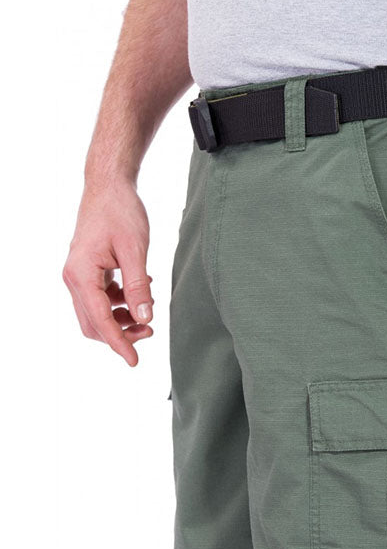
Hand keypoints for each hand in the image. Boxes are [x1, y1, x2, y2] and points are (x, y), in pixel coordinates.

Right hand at [63, 181, 152, 365]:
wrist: (109, 187)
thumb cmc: (120, 212)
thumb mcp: (135, 250)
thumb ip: (138, 287)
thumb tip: (144, 319)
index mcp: (81, 275)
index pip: (100, 321)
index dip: (118, 343)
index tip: (134, 361)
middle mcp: (74, 278)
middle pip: (93, 323)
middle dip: (120, 334)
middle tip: (150, 332)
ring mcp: (79, 274)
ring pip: (97, 312)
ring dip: (121, 319)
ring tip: (148, 314)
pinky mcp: (89, 270)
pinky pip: (102, 297)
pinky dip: (121, 302)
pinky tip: (141, 292)